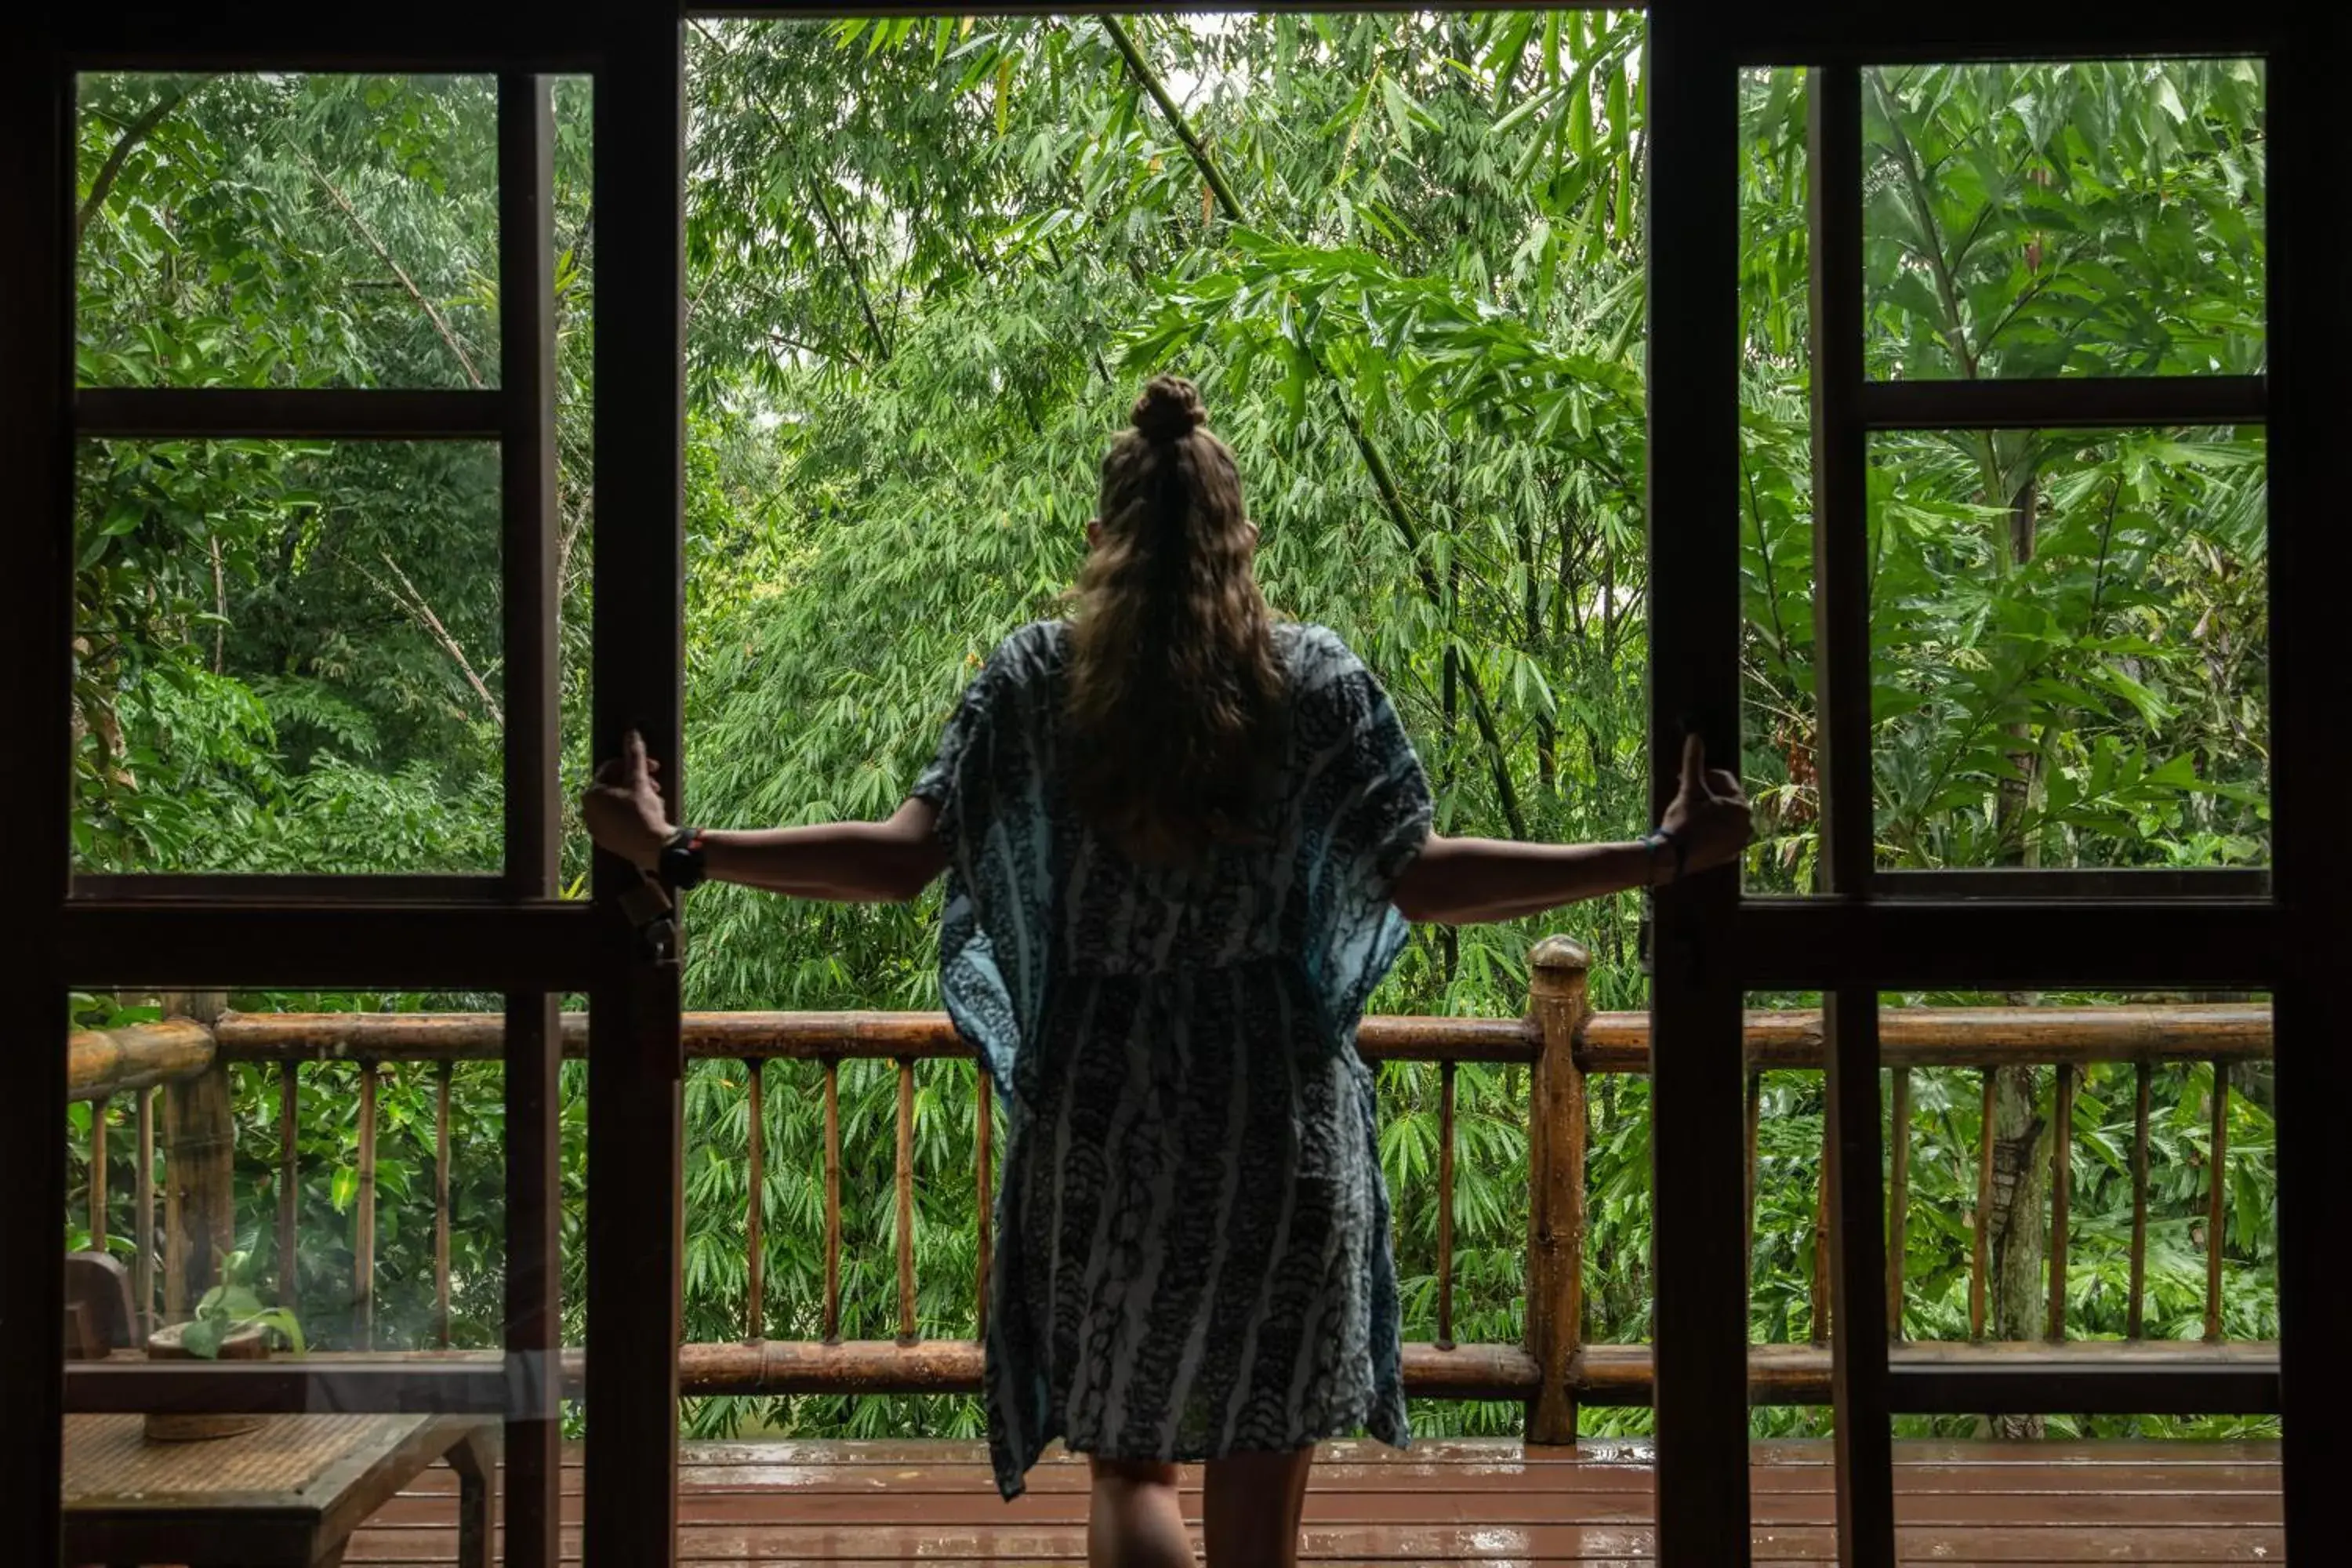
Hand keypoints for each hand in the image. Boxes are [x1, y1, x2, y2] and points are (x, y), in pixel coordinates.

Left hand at [581, 729, 672, 871]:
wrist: (653, 849)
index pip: (610, 769)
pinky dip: (629, 813)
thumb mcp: (640, 781)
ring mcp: (596, 828)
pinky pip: (616, 819)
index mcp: (591, 794)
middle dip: (635, 781)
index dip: (633, 765)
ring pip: (616, 803)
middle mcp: (587, 811)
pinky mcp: (606, 841)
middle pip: (613, 786)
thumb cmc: (643, 812)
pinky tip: (646, 814)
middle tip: (655, 783)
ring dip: (634, 796)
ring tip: (654, 799)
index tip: (652, 767)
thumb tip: (632, 731)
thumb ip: (634, 755)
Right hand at [1658, 732, 1752, 878]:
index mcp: (1741, 807)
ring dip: (1709, 810)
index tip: (1682, 780)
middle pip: (1725, 799)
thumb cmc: (1683, 821)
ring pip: (1723, 817)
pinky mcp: (1728, 856)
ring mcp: (1738, 843)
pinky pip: (1721, 834)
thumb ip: (1694, 763)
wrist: (1672, 857)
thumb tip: (1695, 736)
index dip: (1702, 776)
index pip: (1724, 780)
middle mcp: (1746, 825)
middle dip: (1707, 793)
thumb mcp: (1689, 789)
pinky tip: (1695, 828)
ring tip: (1689, 811)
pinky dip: (1711, 829)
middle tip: (1686, 794)